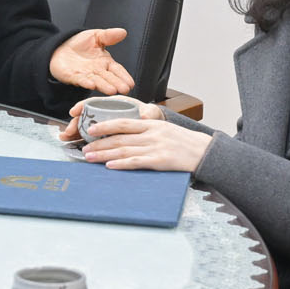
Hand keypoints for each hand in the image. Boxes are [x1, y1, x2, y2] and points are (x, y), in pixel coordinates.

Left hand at [49, 28, 134, 94]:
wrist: (60, 47)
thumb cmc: (79, 44)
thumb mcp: (96, 36)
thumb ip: (108, 36)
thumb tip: (122, 32)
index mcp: (105, 62)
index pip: (117, 70)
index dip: (124, 76)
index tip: (131, 83)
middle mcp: (97, 71)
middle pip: (109, 78)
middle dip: (117, 84)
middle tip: (125, 89)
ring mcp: (85, 75)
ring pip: (97, 81)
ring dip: (104, 86)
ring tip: (112, 91)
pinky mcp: (72, 76)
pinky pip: (79, 79)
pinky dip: (85, 82)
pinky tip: (91, 85)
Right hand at [56, 98, 163, 142]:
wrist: (153, 125)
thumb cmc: (149, 115)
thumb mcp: (149, 113)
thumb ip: (147, 114)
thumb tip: (144, 117)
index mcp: (114, 103)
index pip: (94, 102)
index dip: (82, 106)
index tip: (74, 112)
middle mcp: (106, 112)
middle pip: (86, 116)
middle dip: (74, 124)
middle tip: (66, 132)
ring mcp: (104, 123)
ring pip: (85, 127)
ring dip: (74, 133)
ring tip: (65, 139)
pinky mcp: (105, 134)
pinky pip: (91, 137)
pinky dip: (81, 140)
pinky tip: (74, 144)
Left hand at [79, 118, 212, 171]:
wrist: (205, 152)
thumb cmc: (185, 142)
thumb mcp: (166, 129)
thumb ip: (148, 129)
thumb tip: (130, 130)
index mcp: (152, 124)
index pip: (123, 123)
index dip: (105, 126)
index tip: (91, 129)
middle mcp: (152, 134)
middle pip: (119, 138)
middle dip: (99, 143)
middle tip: (84, 148)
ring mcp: (156, 147)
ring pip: (124, 149)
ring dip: (104, 154)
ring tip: (90, 157)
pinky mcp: (160, 161)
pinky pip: (137, 162)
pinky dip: (122, 164)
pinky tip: (110, 166)